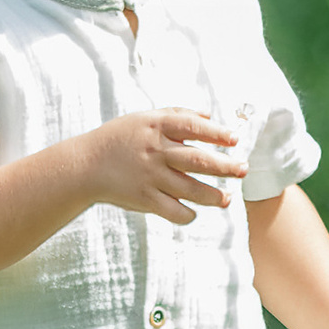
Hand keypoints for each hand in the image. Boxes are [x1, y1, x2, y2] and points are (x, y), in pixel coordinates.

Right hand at [89, 109, 249, 224]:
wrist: (85, 165)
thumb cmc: (120, 138)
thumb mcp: (144, 118)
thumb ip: (176, 114)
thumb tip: (210, 116)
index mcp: (156, 127)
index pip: (193, 127)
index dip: (217, 133)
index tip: (235, 139)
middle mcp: (155, 151)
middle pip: (198, 160)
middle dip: (225, 166)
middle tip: (243, 169)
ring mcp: (150, 176)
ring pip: (191, 189)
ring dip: (213, 196)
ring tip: (227, 198)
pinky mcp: (144, 199)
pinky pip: (174, 211)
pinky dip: (188, 213)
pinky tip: (195, 211)